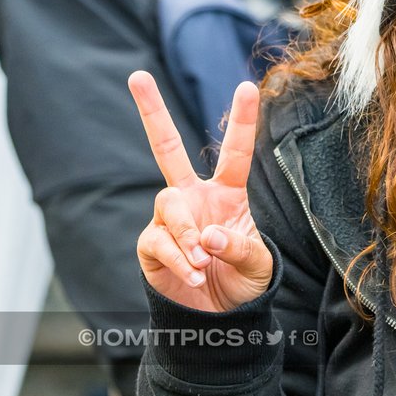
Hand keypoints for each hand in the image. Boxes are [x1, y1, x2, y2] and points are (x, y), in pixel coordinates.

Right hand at [129, 71, 273, 312]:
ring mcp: (170, 219)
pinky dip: (180, 261)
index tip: (247, 85)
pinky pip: (159, 241)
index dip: (241, 120)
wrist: (219, 320)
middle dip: (152, 111)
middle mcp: (194, 197)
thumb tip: (207, 237)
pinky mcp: (151, 245)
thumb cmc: (244, 282)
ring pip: (170, 206)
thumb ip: (239, 247)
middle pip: (166, 147)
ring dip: (188, 236)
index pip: (234, 151)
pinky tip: (196, 277)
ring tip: (205, 266)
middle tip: (137, 75)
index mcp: (226, 193)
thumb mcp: (258, 264)